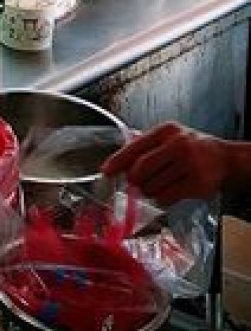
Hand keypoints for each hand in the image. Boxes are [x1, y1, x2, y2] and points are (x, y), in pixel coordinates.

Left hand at [101, 122, 228, 205]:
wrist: (223, 158)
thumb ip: (145, 145)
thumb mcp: (169, 137)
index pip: (135, 147)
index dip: (118, 161)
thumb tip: (119, 160)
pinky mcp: (196, 184)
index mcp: (166, 131)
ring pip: (152, 186)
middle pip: (141, 169)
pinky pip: (166, 198)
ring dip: (149, 191)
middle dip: (134, 180)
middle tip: (136, 182)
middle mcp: (177, 145)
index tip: (107, 171)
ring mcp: (188, 164)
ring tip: (159, 185)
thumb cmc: (192, 147)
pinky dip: (161, 199)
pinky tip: (168, 192)